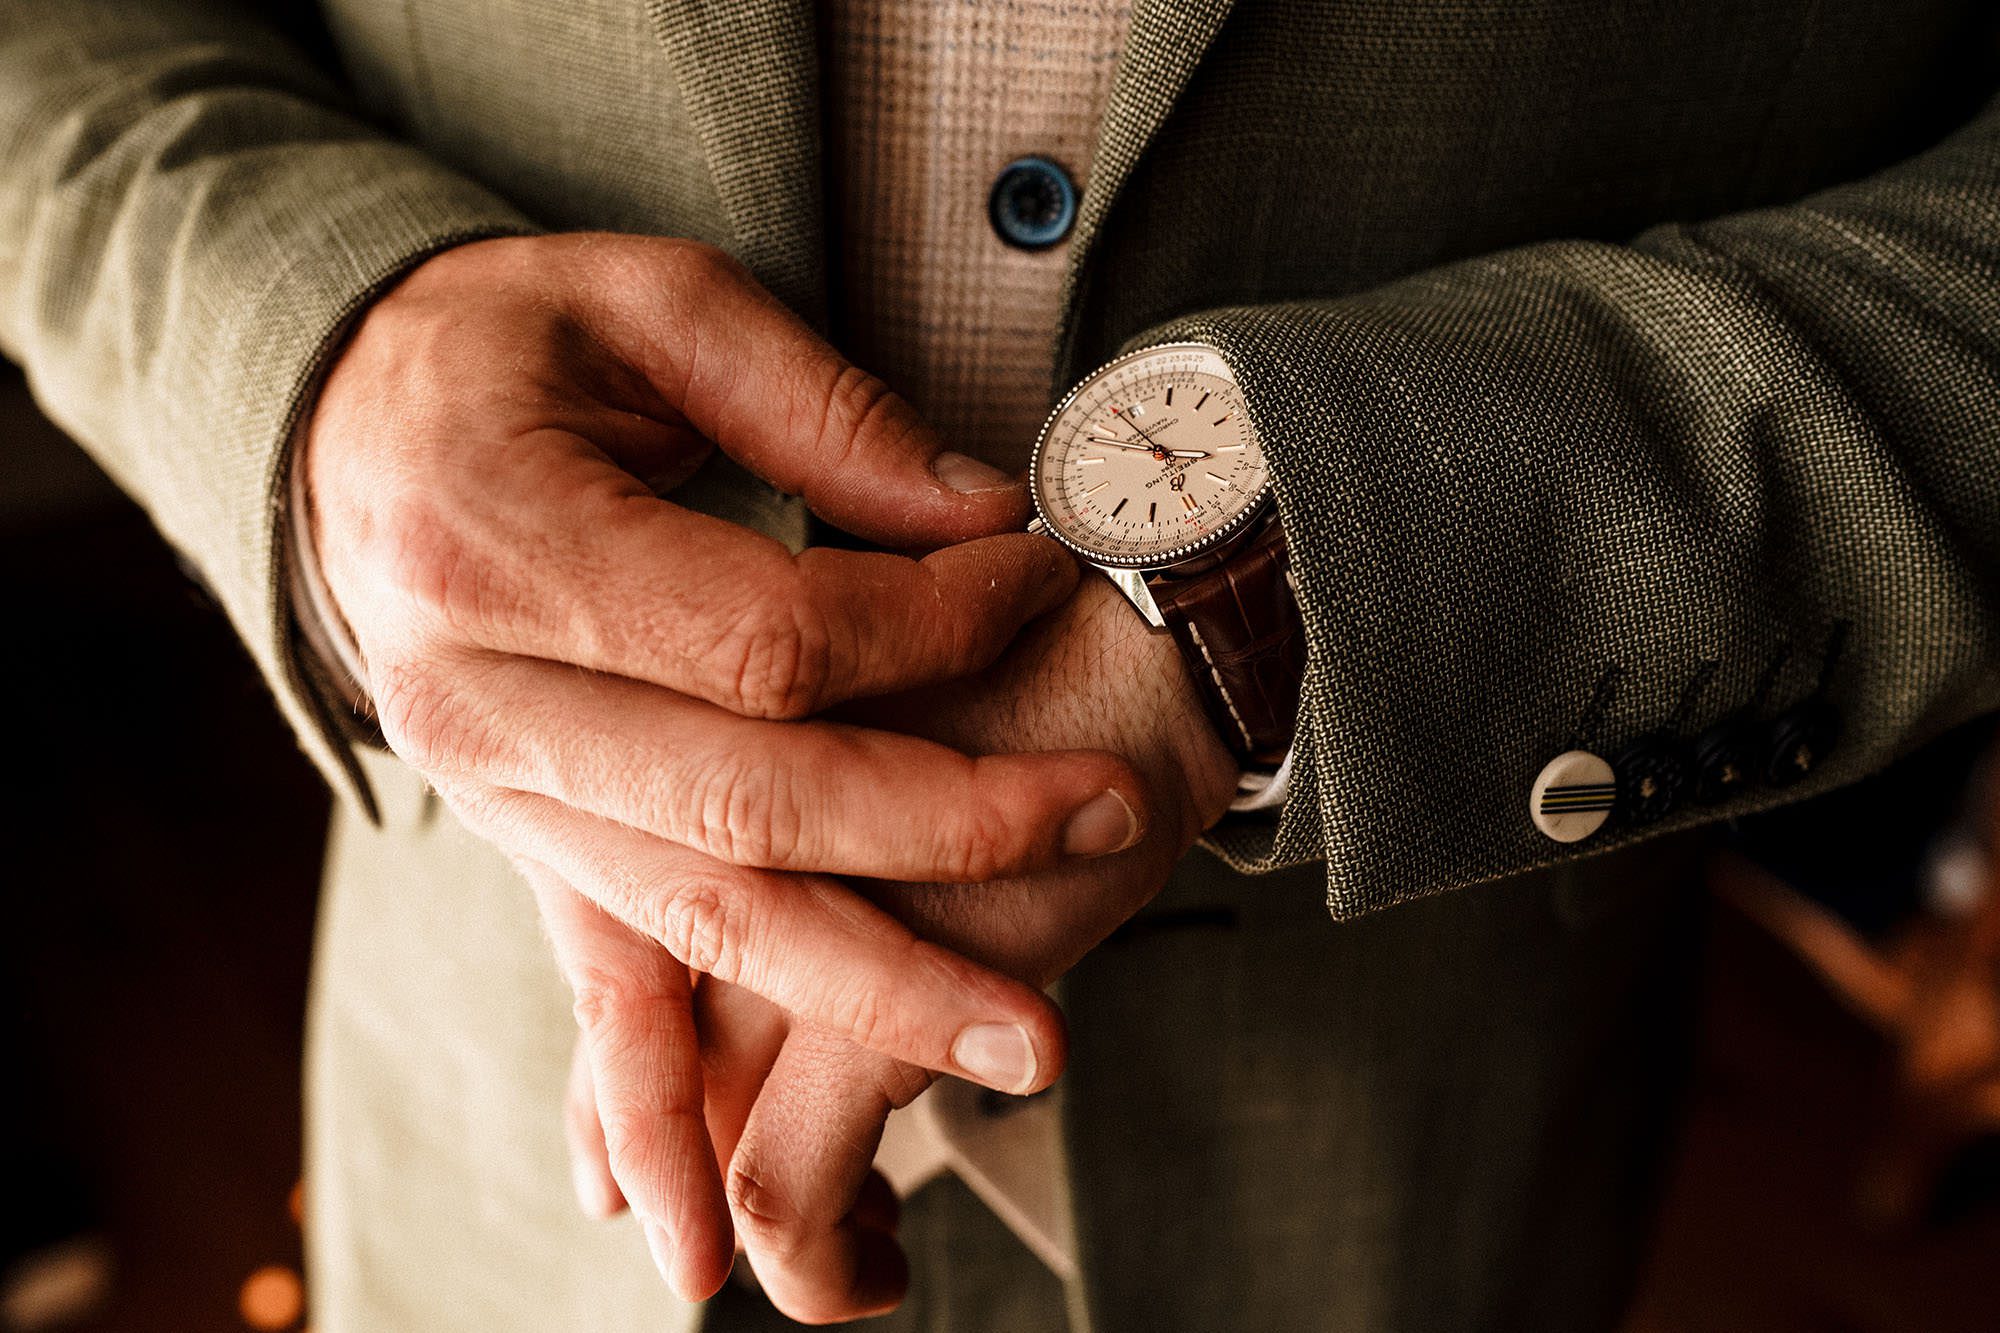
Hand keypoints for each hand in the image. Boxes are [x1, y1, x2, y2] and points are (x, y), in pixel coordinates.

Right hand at [302, 232, 1155, 1294]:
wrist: (340, 431)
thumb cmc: (503, 344)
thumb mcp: (650, 303)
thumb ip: (815, 408)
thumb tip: (977, 516)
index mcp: (503, 544)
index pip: (770, 638)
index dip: (931, 622)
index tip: (1037, 571)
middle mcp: (485, 701)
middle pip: (749, 804)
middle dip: (946, 830)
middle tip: (1106, 825)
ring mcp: (497, 793)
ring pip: (700, 918)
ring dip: (866, 990)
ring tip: (1018, 1049)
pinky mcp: (529, 840)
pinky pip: (598, 984)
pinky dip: (654, 1111)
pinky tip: (703, 1240)